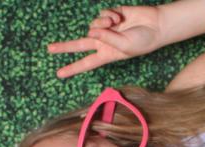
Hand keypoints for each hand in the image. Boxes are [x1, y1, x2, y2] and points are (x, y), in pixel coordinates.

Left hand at [48, 6, 162, 78]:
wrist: (155, 25)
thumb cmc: (143, 41)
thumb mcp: (125, 46)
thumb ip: (107, 38)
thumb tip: (92, 29)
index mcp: (107, 54)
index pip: (86, 62)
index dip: (73, 68)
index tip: (59, 74)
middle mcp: (104, 42)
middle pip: (80, 44)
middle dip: (65, 47)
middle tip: (49, 49)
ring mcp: (106, 29)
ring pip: (93, 24)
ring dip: (102, 22)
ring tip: (115, 23)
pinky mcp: (110, 16)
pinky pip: (102, 14)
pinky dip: (110, 14)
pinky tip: (119, 17)